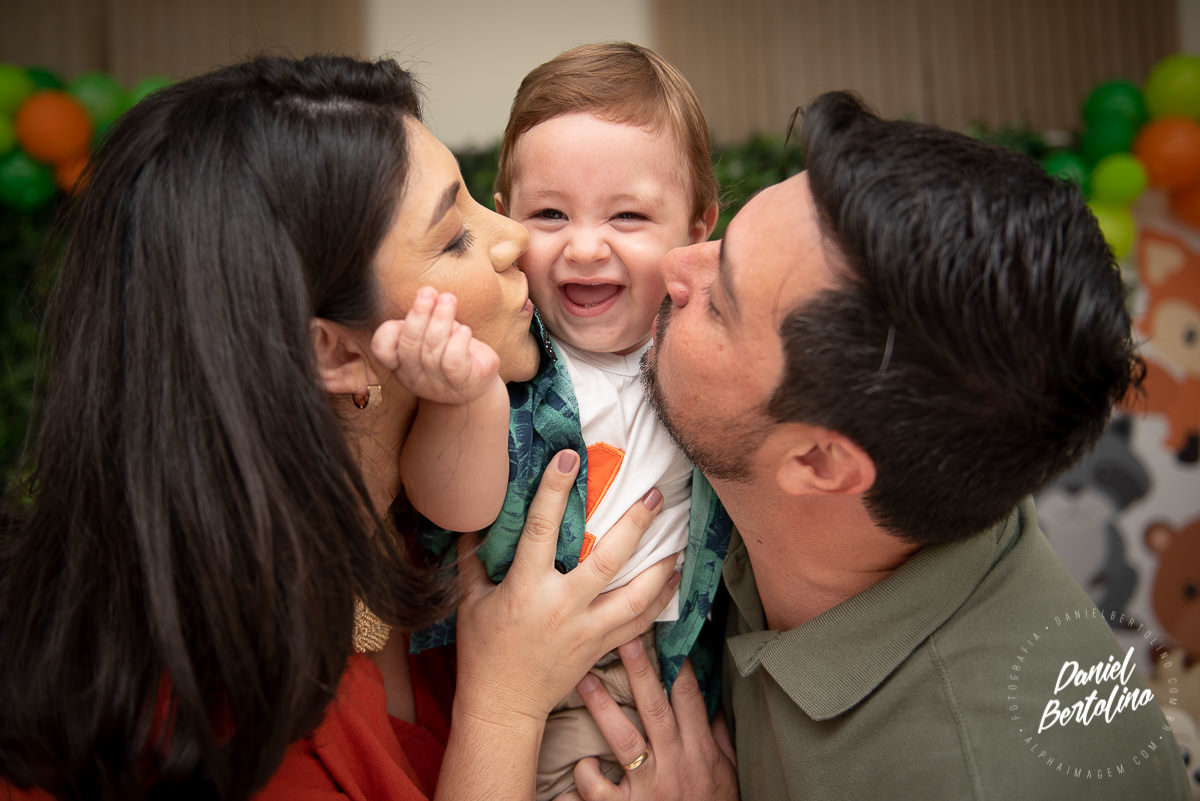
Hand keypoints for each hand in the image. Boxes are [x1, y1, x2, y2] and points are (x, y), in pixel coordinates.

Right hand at [371, 286, 499, 403]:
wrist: (477, 383)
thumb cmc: (450, 351)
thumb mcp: (430, 335)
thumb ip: (422, 320)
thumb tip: (426, 295)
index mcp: (400, 362)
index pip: (381, 349)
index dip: (387, 332)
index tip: (402, 313)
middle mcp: (414, 375)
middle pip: (409, 344)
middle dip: (418, 315)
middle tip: (427, 292)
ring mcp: (437, 383)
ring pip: (433, 349)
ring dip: (441, 320)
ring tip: (448, 299)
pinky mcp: (462, 382)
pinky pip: (453, 362)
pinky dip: (458, 342)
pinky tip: (465, 330)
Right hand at [453, 449, 680, 727]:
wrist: (502, 706)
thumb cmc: (482, 650)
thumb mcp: (470, 600)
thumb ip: (474, 557)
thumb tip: (475, 515)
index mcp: (526, 588)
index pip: (542, 528)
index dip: (555, 490)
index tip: (569, 458)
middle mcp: (562, 606)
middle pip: (607, 560)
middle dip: (634, 525)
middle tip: (655, 496)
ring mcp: (587, 629)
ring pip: (636, 595)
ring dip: (661, 567)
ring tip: (679, 540)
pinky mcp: (601, 647)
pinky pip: (639, 622)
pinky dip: (660, 600)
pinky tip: (674, 580)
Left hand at [571, 640, 738, 800]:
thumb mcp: (726, 773)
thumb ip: (718, 738)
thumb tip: (714, 704)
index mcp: (700, 750)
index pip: (689, 699)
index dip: (678, 665)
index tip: (665, 635)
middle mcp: (675, 763)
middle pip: (655, 707)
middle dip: (640, 670)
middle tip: (623, 638)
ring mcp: (649, 786)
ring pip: (623, 738)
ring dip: (601, 706)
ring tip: (582, 679)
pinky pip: (598, 786)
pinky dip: (586, 773)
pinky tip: (579, 762)